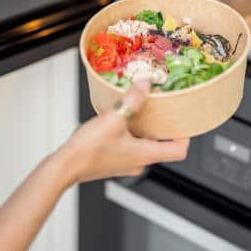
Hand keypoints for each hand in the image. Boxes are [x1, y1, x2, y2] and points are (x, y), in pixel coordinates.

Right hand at [58, 80, 189, 183]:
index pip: (179, 150)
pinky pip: (129, 145)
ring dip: (143, 127)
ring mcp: (125, 164)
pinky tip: (118, 119)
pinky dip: (129, 132)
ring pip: (144, 144)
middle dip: (161, 125)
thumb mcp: (114, 118)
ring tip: (138, 109)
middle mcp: (139, 162)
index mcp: (146, 155)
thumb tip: (145, 84)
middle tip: (161, 108)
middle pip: (161, 145)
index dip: (185, 135)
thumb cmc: (89, 148)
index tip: (184, 120)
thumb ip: (133, 100)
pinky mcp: (113, 161)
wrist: (65, 166)